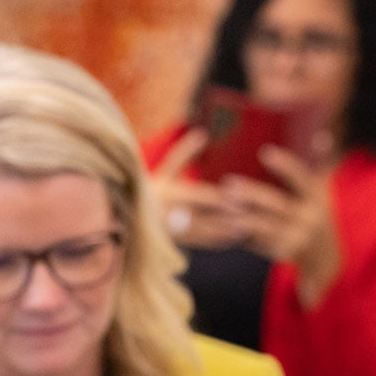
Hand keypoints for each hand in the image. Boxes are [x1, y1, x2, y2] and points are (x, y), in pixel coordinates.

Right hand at [147, 129, 240, 249]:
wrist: (128, 214)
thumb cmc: (153, 188)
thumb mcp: (166, 170)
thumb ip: (185, 153)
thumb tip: (202, 132)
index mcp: (168, 192)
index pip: (199, 196)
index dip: (219, 199)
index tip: (239, 199)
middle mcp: (169, 212)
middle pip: (204, 217)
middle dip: (225, 218)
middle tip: (247, 219)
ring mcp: (172, 230)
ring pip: (204, 233)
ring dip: (225, 232)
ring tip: (246, 230)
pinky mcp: (176, 242)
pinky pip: (201, 243)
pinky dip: (219, 241)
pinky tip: (236, 239)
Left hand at [220, 144, 340, 305]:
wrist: (325, 257)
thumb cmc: (317, 214)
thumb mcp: (323, 191)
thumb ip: (319, 166)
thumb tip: (322, 136)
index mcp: (318, 197)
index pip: (303, 179)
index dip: (285, 166)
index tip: (266, 152)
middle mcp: (310, 218)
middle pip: (277, 204)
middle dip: (252, 193)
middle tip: (228, 183)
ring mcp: (296, 238)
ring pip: (264, 227)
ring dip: (242, 217)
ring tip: (222, 206)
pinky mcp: (282, 252)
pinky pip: (258, 242)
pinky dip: (241, 233)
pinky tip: (224, 224)